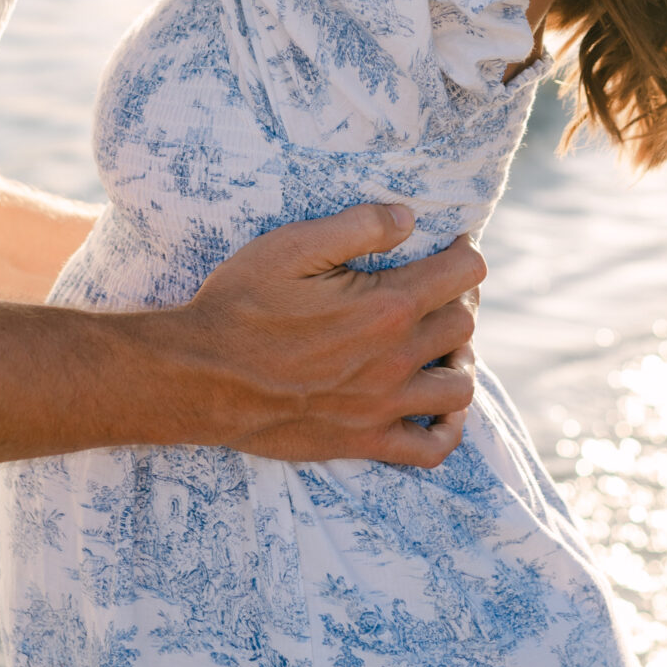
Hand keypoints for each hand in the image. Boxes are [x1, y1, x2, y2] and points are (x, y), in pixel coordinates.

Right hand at [167, 204, 483, 470]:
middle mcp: (396, 358)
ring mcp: (384, 406)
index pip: (464, 274)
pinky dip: (448, 428)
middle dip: (458, 298)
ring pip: (460, 385)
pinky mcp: (365, 440)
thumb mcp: (291, 245)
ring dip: (459, 358)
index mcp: (386, 305)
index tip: (451, 246)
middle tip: (435, 287)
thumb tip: (408, 218)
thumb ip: (358, 226)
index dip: (464, 253)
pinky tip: (436, 406)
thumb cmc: (242, 304)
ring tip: (437, 342)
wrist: (202, 375)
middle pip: (463, 324)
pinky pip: (432, 449)